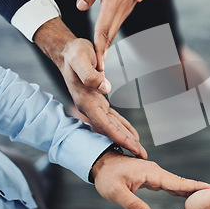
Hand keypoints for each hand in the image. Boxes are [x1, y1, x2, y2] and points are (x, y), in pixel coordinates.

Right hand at [33, 18, 146, 158]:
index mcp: (86, 101)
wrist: (67, 51)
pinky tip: (130, 134)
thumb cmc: (75, 54)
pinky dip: (122, 127)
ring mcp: (93, 105)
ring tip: (138, 150)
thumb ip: (90, 75)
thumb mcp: (81, 60)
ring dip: (125, 139)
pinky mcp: (98, 100)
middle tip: (142, 156)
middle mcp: (89, 107)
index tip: (133, 148)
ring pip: (112, 126)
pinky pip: (112, 118)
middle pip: (110, 130)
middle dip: (125, 144)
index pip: (105, 124)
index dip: (119, 137)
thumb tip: (105, 88)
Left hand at [77, 0, 149, 70]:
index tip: (97, 63)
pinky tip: (106, 41)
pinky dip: (110, 35)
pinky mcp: (127, 4)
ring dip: (107, 46)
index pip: (104, 29)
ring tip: (101, 61)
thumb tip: (80, 6)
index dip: (99, 47)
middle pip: (110, 34)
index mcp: (114, 1)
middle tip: (99, 72)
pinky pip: (117, 23)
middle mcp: (122, 7)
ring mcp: (126, 7)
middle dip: (103, 53)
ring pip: (114, 30)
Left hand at [91, 152, 209, 208]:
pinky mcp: (148, 175)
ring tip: (201, 193)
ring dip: (186, 187)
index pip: (176, 181)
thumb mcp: (116, 192)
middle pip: (178, 180)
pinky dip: (176, 187)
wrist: (100, 162)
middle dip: (195, 186)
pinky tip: (180, 192)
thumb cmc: (107, 176)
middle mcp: (154, 170)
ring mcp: (151, 172)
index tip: (209, 187)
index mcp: (151, 173)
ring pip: (173, 181)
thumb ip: (132, 204)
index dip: (193, 186)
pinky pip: (166, 182)